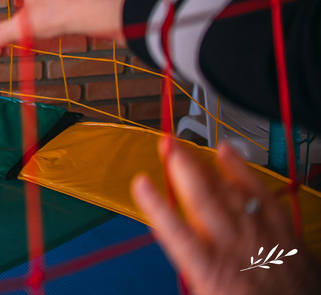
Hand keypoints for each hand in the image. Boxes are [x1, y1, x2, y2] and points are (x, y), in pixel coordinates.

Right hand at [132, 139, 317, 294]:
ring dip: (203, 165)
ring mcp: (262, 237)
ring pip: (228, 192)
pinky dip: (243, 171)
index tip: (141, 182)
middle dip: (182, 169)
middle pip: (204, 201)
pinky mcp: (283, 231)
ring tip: (184, 144)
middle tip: (166, 145)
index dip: (157, 205)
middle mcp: (236, 249)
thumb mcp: (209, 293)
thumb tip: (170, 236)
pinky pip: (263, 194)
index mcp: (213, 273)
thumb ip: (193, 266)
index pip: (177, 233)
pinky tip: (227, 153)